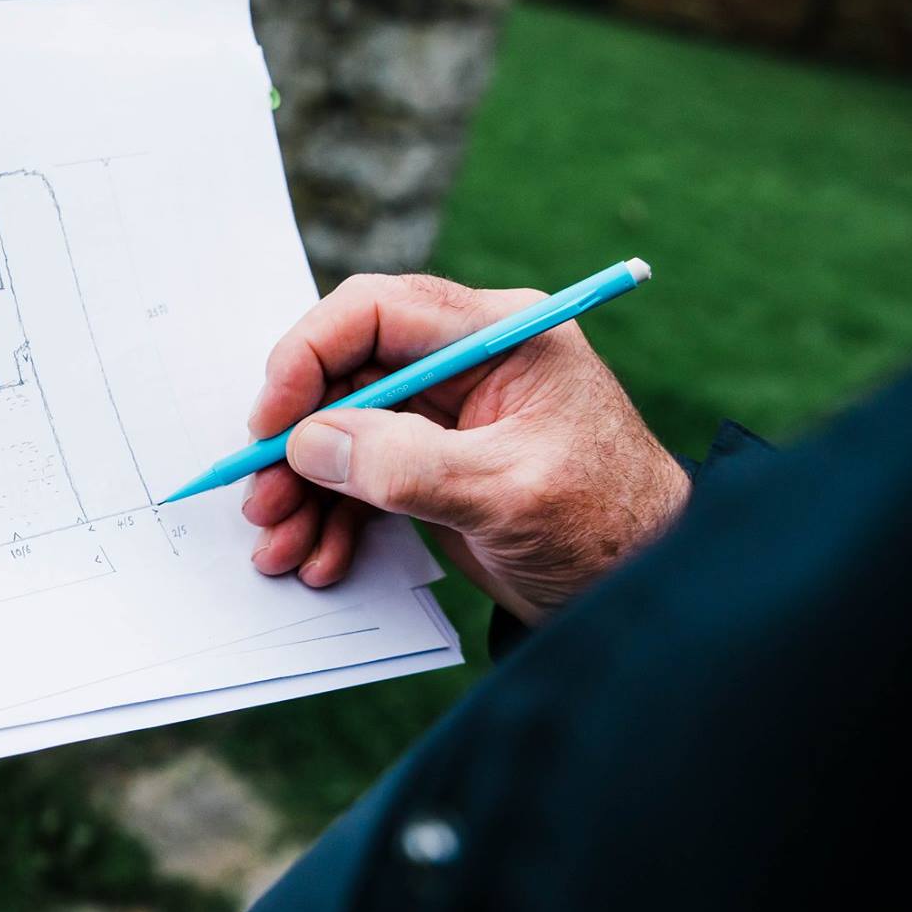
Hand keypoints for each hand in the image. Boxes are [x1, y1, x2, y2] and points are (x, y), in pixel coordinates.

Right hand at [243, 273, 688, 623]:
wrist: (650, 599)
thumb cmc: (609, 528)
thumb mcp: (506, 493)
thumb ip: (406, 464)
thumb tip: (310, 444)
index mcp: (497, 335)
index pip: (375, 312)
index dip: (308, 357)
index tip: (270, 423)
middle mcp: (464, 364)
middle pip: (345, 378)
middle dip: (296, 444)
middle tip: (261, 502)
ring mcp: (446, 418)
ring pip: (342, 434)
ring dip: (304, 491)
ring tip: (279, 548)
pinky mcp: (434, 468)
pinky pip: (361, 479)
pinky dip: (332, 519)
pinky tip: (319, 559)